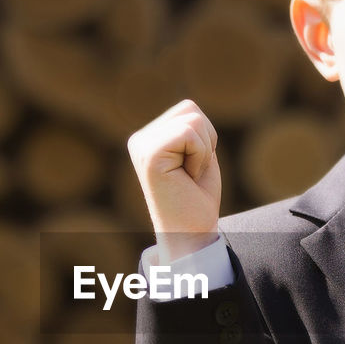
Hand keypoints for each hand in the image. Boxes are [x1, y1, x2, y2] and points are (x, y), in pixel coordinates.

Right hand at [127, 100, 221, 261]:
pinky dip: (199, 156)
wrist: (191, 234)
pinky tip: (186, 177)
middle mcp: (139, 140)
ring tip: (188, 176)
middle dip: (205, 143)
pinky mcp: (149, 154)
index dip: (204, 139)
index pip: (189, 109)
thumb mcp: (197, 155)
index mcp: (149, 138)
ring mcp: (141, 146)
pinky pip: (190, 133)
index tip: (192, 168)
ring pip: (193, 120)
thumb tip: (189, 110)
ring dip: (203, 151)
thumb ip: (191, 129)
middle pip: (191, 110)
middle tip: (191, 174)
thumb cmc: (197, 199)